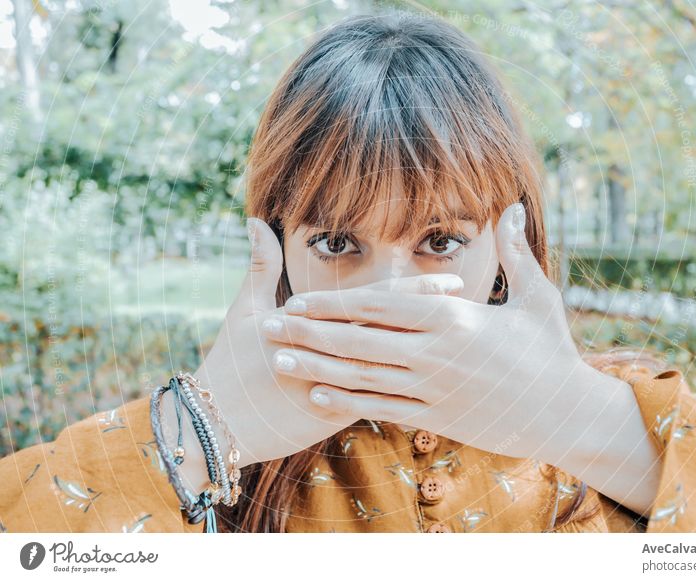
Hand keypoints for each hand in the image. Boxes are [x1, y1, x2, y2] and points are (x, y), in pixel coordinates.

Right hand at [186, 218, 463, 477]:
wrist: (214, 424)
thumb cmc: (230, 363)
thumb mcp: (246, 309)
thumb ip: (260, 264)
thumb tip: (257, 219)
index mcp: (320, 326)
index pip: (378, 305)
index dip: (417, 293)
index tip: (450, 282)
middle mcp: (336, 356)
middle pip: (396, 335)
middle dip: (436, 321)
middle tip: (474, 309)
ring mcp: (340, 388)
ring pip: (396, 370)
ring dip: (431, 356)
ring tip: (465, 344)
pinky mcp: (337, 416)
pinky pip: (382, 404)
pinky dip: (411, 396)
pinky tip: (443, 391)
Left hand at [261, 204, 661, 514]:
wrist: (568, 415)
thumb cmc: (552, 351)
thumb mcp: (538, 296)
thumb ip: (514, 251)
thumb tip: (512, 205)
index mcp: (453, 318)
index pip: (379, 305)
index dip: (333, 301)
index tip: (298, 297)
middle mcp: (435, 354)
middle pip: (358, 341)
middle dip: (309, 333)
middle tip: (267, 326)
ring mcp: (434, 390)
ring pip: (362, 377)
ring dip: (317, 368)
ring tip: (279, 361)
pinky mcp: (438, 420)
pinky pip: (384, 409)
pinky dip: (349, 402)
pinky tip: (318, 394)